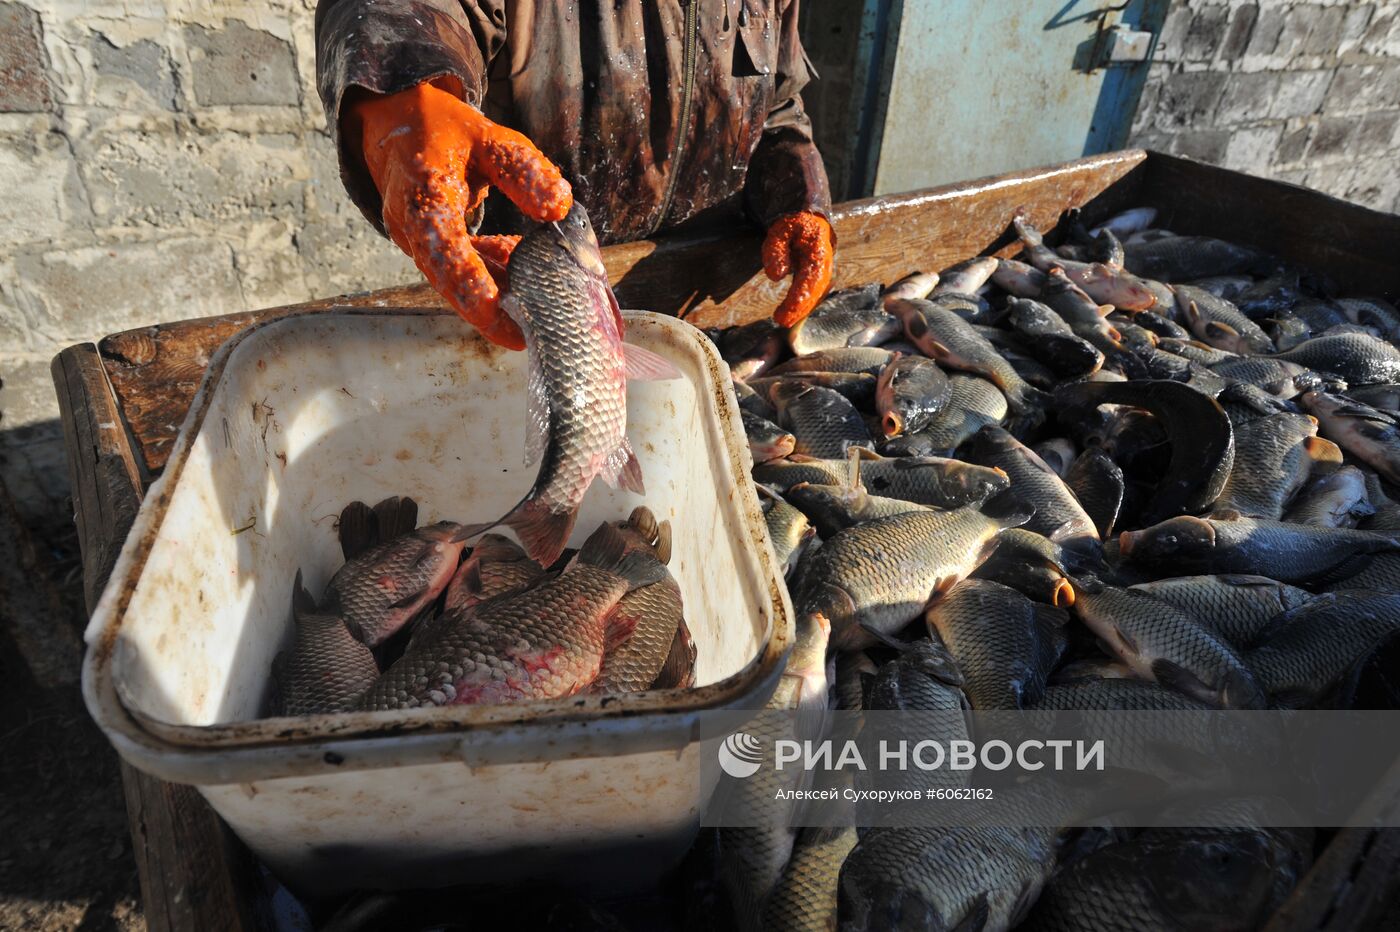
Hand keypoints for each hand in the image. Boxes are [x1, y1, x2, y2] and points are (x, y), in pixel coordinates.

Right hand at [349, 81, 572, 349]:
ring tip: (538, 307)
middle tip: (527, 337)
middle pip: (449, 282)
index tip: (497, 314)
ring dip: (497, 295)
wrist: (397, 127)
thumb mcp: (487, 136)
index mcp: (422, 199)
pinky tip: (525, 270)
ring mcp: (419, 244)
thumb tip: (559, 207)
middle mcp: (413, 230)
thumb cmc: (445, 132)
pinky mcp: (431, 250)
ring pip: (459, 282)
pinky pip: (464, 271)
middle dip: (488, 312)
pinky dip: (494, 275)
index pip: (444, 250)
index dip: (470, 285)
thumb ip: (523, 169)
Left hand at [762, 211, 834, 327]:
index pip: (811, 276)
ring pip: (816, 292)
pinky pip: (813, 290)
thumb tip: (777, 276)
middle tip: (782, 321)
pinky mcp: (817, 273)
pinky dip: (803, 303)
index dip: (800, 295)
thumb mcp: (779, 230)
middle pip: (816, 288)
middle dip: (800, 307)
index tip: (787, 309)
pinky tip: (790, 313)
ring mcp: (823, 267)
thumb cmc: (793, 223)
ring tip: (784, 320)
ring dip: (802, 308)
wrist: (808, 217)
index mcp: (818, 247)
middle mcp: (825, 260)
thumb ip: (776, 251)